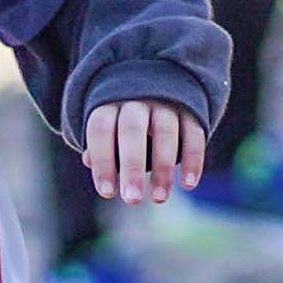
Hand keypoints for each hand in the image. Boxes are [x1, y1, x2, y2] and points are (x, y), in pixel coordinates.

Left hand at [81, 94, 196, 204]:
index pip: (100, 129)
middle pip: (132, 129)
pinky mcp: (190, 110)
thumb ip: (99, 145)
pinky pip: (193, 134)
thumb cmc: (122, 119)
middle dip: (132, 166)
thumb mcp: (107, 127)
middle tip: (132, 199)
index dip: (103, 161)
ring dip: (163, 168)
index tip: (107, 193)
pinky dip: (193, 159)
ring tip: (158, 198)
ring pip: (165, 133)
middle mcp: (136, 101)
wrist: (156, 83)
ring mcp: (165, 103)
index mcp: (109, 104)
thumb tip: (89, 161)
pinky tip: (188, 184)